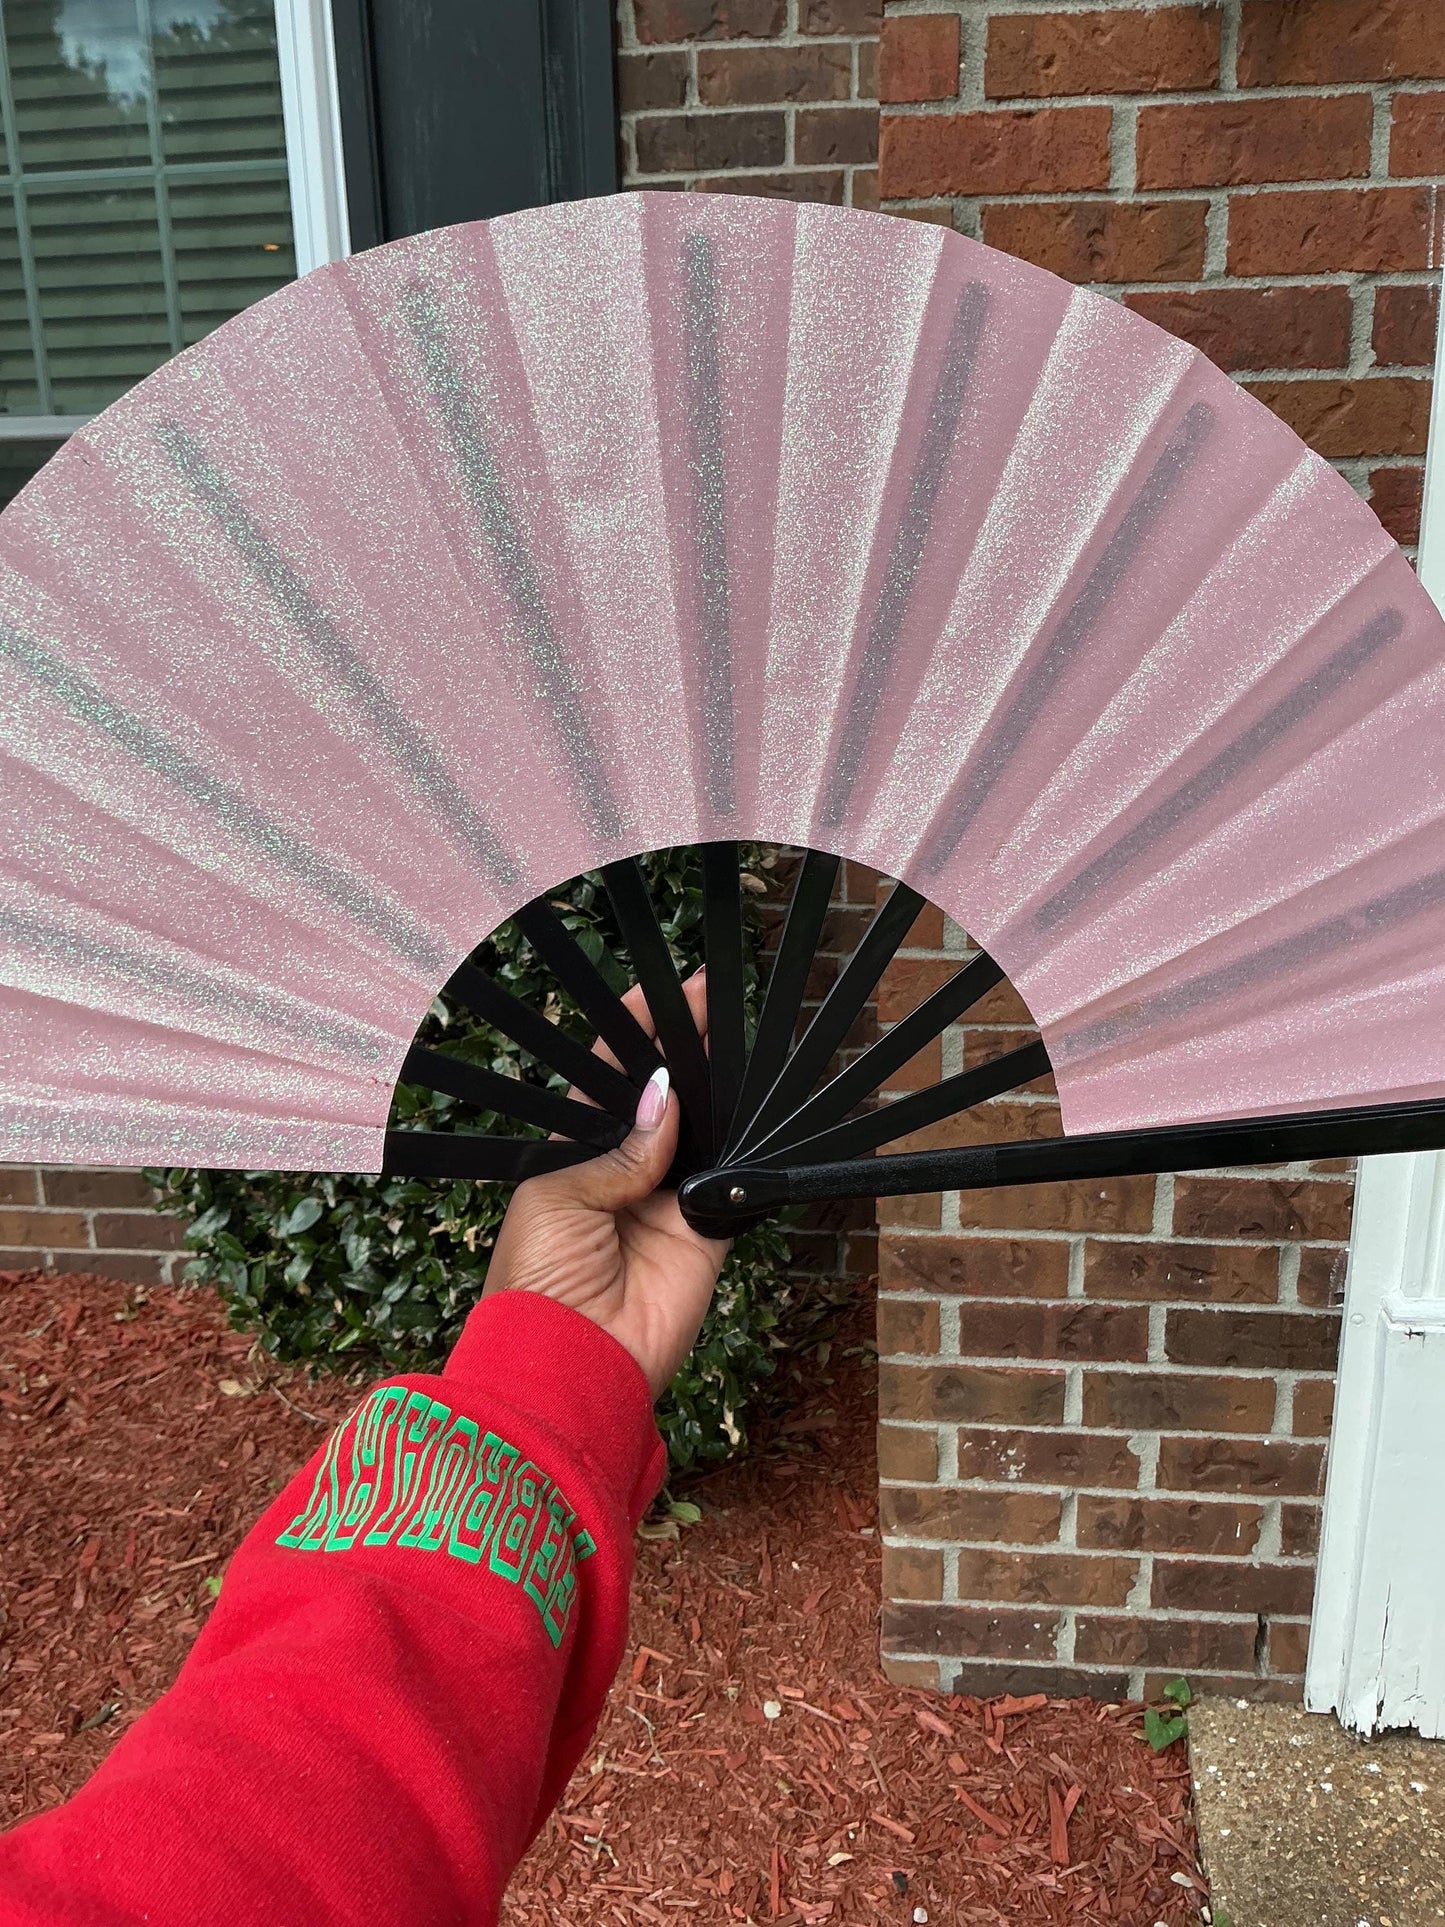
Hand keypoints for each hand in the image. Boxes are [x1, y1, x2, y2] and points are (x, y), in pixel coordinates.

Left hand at [482, 975, 728, 1397]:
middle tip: (714, 1007)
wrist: (568, 1365)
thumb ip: (619, 1149)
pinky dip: (743, 1160)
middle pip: (665, 1104)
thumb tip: (667, 1098)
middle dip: (687, 1058)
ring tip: (738, 1044)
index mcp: (573, 1158)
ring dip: (720, 1099)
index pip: (610, 1083)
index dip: (636, 1039)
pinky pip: (732, 1188)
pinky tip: (755, 1115)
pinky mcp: (704, 1236)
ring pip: (703, 1137)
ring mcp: (666, 1204)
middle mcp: (623, 1175)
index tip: (664, 994)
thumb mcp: (559, 1196)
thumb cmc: (536, 1280)